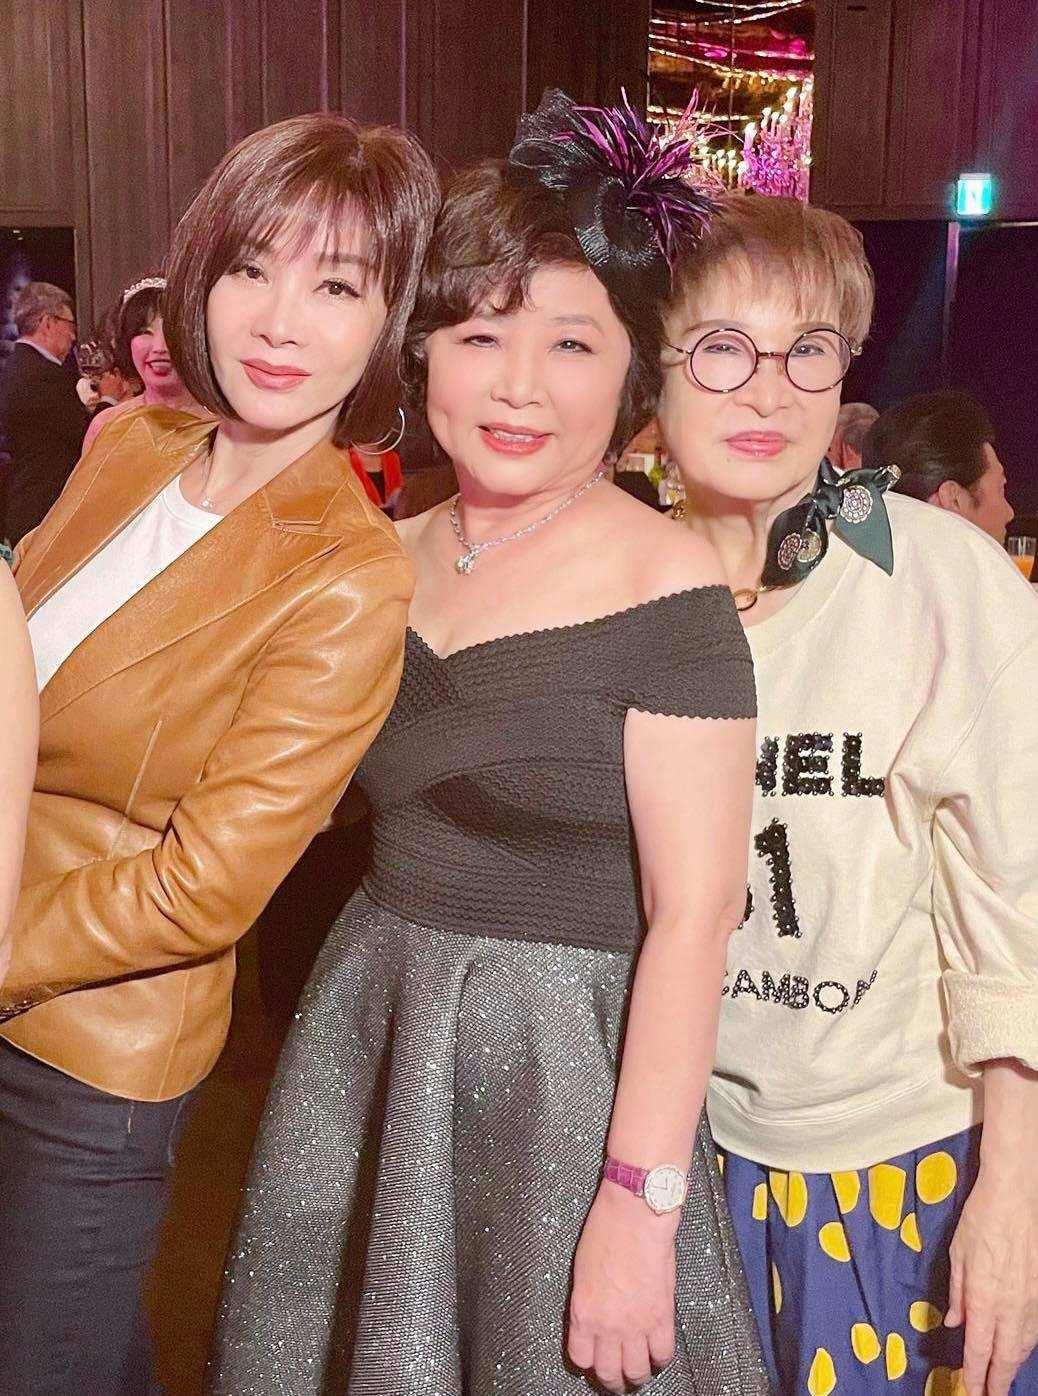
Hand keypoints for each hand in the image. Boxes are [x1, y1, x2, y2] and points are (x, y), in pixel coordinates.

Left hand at [567, 1181, 678, 1392]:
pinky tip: (658, 1352)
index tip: (593, 1362)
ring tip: (638, 1371)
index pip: (581, 1359)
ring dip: (637, 1375)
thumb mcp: (583, 1271)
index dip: (588, 1363)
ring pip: (637, 1371)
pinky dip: (661, 1358)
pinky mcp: (661, 1317)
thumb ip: (588, 1301)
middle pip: (609, 1373)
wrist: (635, 1214)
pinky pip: (663, 1354)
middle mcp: (608, 1326)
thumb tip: (594, 1318)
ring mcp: (636, 1324)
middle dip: (612, 1380)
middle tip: (616, 1378)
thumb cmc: (606, 1230)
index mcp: (583, 1312)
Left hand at [946, 1160, 1037, 1393]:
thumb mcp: (958, 1254)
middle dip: (998, 1381)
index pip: (979, 1348)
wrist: (1017, 1196)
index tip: (971, 1390)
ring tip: (1002, 1377)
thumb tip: (954, 1322)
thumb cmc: (981, 1219)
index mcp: (983, 1298)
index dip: (975, 1374)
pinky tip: (1020, 1348)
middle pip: (1006, 1356)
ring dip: (1013, 1365)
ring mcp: (1031, 1300)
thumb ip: (957, 1292)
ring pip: (1024, 1345)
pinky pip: (1034, 1328)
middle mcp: (1010, 1306)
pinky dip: (1026, 1344)